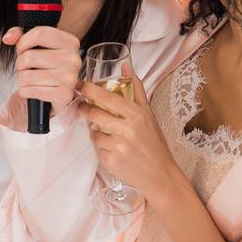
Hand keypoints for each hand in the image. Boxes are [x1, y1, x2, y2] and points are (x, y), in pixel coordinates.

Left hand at [2, 25, 82, 115]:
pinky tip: (33, 88)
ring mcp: (69, 78)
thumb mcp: (37, 46)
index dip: (23, 42)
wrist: (58, 93)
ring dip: (22, 78)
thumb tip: (9, 37)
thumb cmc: (48, 67)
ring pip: (27, 75)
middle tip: (27, 67)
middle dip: (20, 63)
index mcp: (70, 42)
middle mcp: (73, 59)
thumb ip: (20, 35)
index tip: (22, 48)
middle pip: (30, 56)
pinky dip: (25, 90)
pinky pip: (31, 90)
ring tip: (31, 78)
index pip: (40, 34)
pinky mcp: (63, 95)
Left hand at [78, 60, 179, 199]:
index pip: (107, 97)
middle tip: (82, 106)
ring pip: (94, 132)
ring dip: (96, 131)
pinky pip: (97, 149)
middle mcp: (127, 130)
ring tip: (108, 134)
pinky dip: (102, 147)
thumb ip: (136, 89)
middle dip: (84, 109)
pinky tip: (114, 149)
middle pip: (95, 113)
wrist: (160, 175)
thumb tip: (126, 66)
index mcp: (137, 115)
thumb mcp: (149, 114)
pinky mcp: (111, 161)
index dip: (90, 90)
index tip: (80, 85)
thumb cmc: (154, 143)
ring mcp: (118, 147)